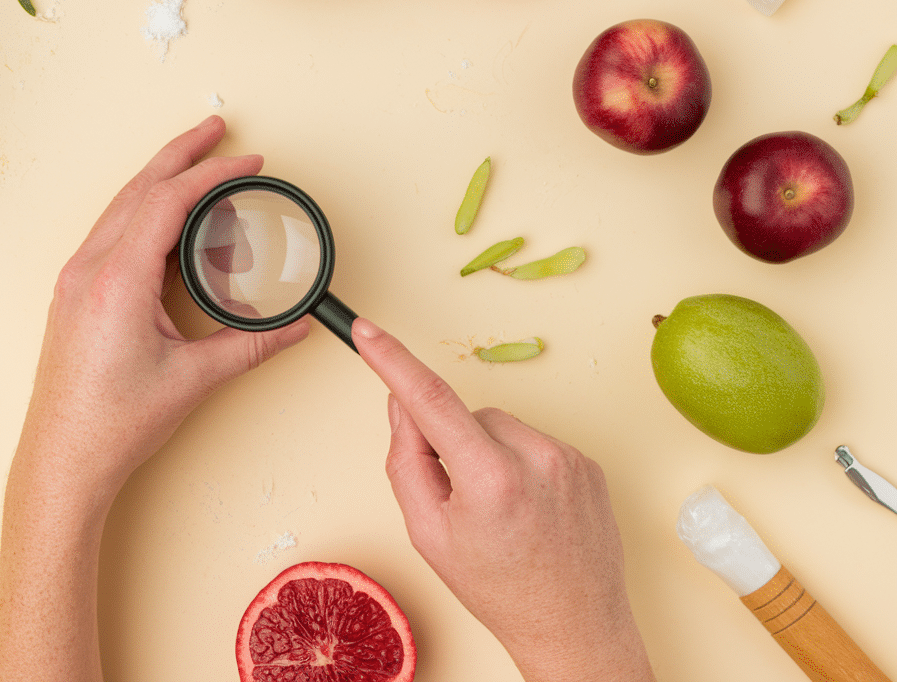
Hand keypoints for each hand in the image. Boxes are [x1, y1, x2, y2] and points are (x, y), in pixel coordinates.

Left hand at [0, 117, 308, 681]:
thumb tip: (296, 326)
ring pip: (120, 206)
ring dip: (159, 179)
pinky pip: (110, 233)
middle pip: (139, 188)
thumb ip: (251, 345)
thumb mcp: (193, 379)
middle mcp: (89, 270)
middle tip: (219, 130)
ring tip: (197, 165)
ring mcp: (75, 280)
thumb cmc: (112, 424)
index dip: (212, 174)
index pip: (168, 201)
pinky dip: (143, 211)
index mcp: (117, 281)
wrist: (62, 460)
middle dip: (182, 153)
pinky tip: (167, 221)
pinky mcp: (73, 294)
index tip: (249, 161)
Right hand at [353, 319, 654, 681]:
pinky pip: (534, 443)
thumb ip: (406, 461)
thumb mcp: (429, 533)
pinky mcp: (588, 463)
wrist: (573, 626)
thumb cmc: (498, 588)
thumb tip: (401, 406)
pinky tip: (529, 511)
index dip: (391, 360)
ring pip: (501, 428)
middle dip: (453, 445)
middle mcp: (535, 457)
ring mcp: (568, 457)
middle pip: (467, 416)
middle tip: (462, 502)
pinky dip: (521, 466)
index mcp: (489, 478)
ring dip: (490, 455)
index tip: (368, 330)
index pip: (429, 399)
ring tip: (502, 512)